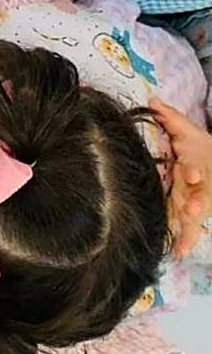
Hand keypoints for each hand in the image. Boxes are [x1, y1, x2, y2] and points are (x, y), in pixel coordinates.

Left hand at [150, 98, 211, 257]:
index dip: (192, 169)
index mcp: (195, 163)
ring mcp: (198, 202)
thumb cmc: (196, 148)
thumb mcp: (186, 131)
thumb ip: (169, 117)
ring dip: (191, 230)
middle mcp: (199, 186)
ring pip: (197, 218)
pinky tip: (179, 253)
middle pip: (201, 195)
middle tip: (192, 211)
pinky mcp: (193, 215)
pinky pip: (190, 230)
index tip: (189, 172)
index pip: (194, 165)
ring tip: (185, 245)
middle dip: (197, 203)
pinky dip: (185, 241)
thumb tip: (153, 99)